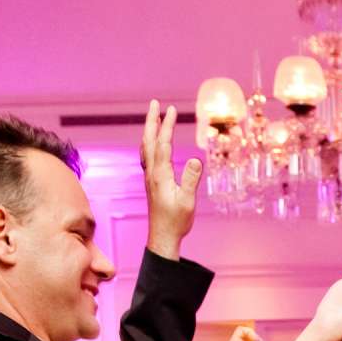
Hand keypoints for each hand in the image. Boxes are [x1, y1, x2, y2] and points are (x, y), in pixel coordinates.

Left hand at [141, 101, 202, 257]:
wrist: (162, 237)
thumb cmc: (176, 221)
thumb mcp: (187, 202)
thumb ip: (190, 180)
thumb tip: (194, 159)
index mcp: (160, 175)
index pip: (163, 144)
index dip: (167, 126)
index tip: (172, 110)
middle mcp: (152, 173)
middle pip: (149, 140)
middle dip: (152, 120)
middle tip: (155, 103)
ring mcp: (150, 177)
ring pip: (146, 147)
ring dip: (150, 129)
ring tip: (153, 116)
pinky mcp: (151, 182)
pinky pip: (147, 155)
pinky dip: (149, 142)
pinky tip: (152, 141)